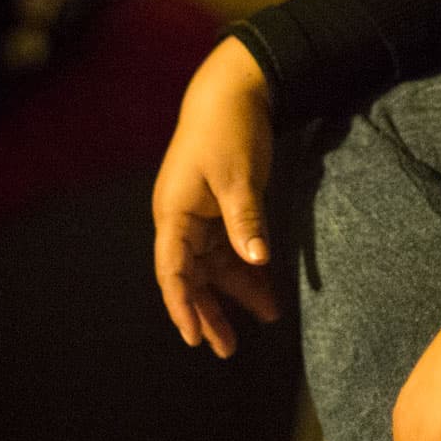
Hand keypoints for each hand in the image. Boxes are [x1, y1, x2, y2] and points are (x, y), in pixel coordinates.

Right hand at [152, 35, 281, 357]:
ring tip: (265, 318)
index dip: (181, 305)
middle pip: (191, 276)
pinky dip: (247, 269)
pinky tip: (267, 290)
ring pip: (213, 266)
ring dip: (235, 292)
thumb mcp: (238, 177)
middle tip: (226, 349)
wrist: (233, 92)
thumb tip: (257, 262)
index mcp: (174, 212)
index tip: (194, 337)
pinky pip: (230, 249)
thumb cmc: (228, 130)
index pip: (172, 270)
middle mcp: (180, 219)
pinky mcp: (219, 210)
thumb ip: (246, 221)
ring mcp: (199, 216)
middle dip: (208, 311)